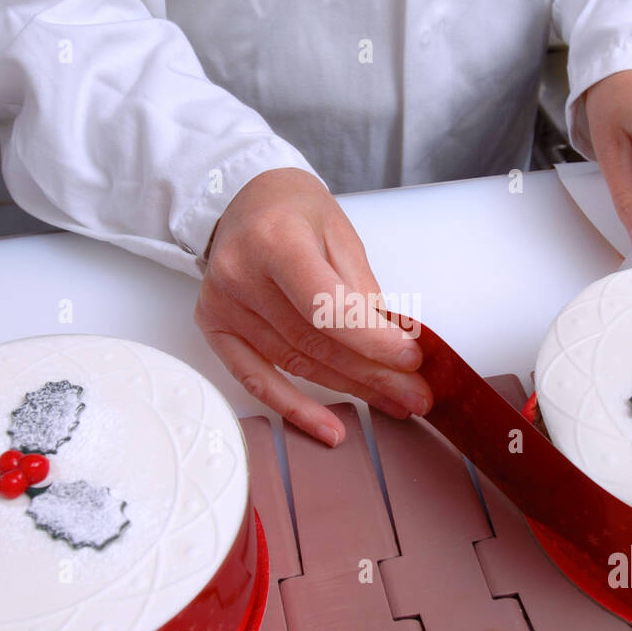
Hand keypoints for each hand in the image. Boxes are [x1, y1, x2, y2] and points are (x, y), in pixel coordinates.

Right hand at [194, 167, 431, 446]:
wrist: (248, 201)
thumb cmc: (297, 212)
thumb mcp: (341, 234)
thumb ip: (363, 290)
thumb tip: (393, 345)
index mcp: (275, 242)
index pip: (326, 307)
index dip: (371, 340)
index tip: (410, 359)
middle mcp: (240, 276)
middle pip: (314, 342)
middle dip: (372, 374)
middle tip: (415, 394)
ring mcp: (223, 306)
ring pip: (295, 364)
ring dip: (349, 391)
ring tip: (393, 403)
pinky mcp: (216, 328)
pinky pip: (257, 379)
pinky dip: (295, 408)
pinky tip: (329, 429)